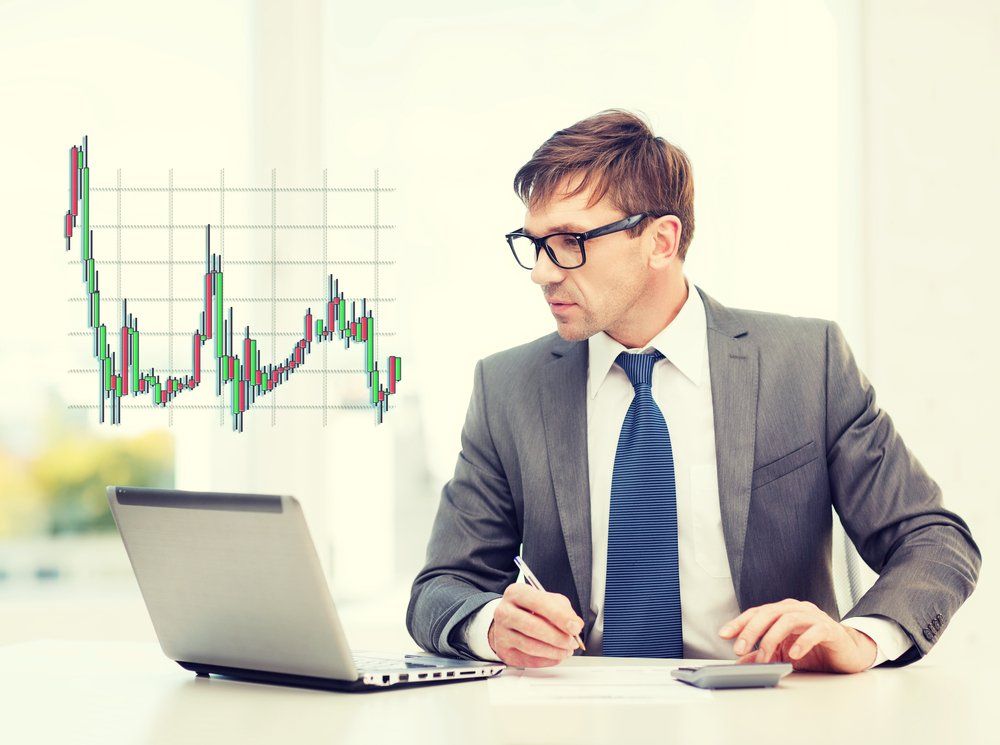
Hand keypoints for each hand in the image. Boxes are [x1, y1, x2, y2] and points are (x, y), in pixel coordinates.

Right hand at [487, 583, 583, 667]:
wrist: (507, 621)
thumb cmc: (530, 609)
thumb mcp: (547, 600)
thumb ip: (563, 609)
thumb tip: (575, 625)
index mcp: (516, 593)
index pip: (539, 603)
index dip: (560, 616)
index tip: (575, 627)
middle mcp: (505, 612)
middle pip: (533, 627)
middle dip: (558, 637)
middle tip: (572, 642)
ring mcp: (501, 633)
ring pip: (531, 646)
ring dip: (554, 651)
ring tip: (567, 650)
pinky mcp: (504, 651)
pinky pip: (528, 660)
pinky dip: (547, 661)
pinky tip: (556, 656)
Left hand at [717, 598, 877, 673]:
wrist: (848, 653)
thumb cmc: (815, 650)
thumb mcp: (783, 653)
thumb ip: (763, 655)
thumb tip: (740, 663)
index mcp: (784, 611)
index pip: (757, 612)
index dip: (739, 622)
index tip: (724, 634)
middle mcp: (797, 609)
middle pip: (769, 612)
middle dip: (752, 630)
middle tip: (740, 648)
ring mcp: (814, 617)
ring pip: (788, 619)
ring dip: (773, 638)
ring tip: (765, 657)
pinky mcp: (831, 630)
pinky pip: (815, 631)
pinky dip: (802, 642)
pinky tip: (794, 655)